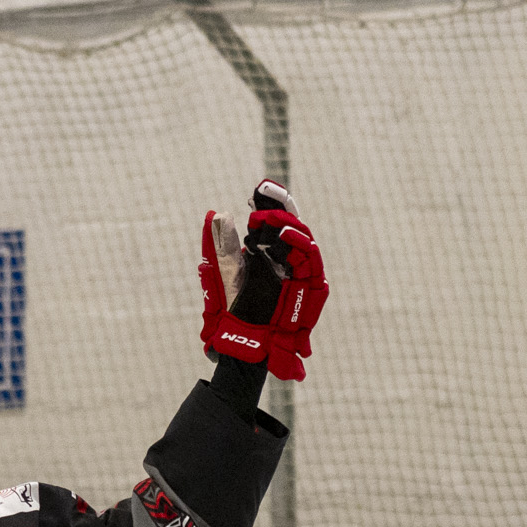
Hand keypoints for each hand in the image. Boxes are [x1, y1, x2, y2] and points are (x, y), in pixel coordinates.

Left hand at [200, 179, 324, 378]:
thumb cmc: (231, 308)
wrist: (239, 337)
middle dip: (280, 208)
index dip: (272, 202)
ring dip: (289, 224)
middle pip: (293, 226)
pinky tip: (284, 234)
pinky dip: (300, 246)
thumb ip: (219, 244)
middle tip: (261, 199)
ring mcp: (300, 275)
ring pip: (306, 242)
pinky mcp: (309, 291)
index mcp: (268, 252)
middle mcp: (287, 261)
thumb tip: (215, 214)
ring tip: (268, 217)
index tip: (259, 188)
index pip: (276, 221)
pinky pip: (312, 264)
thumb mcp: (221, 271)